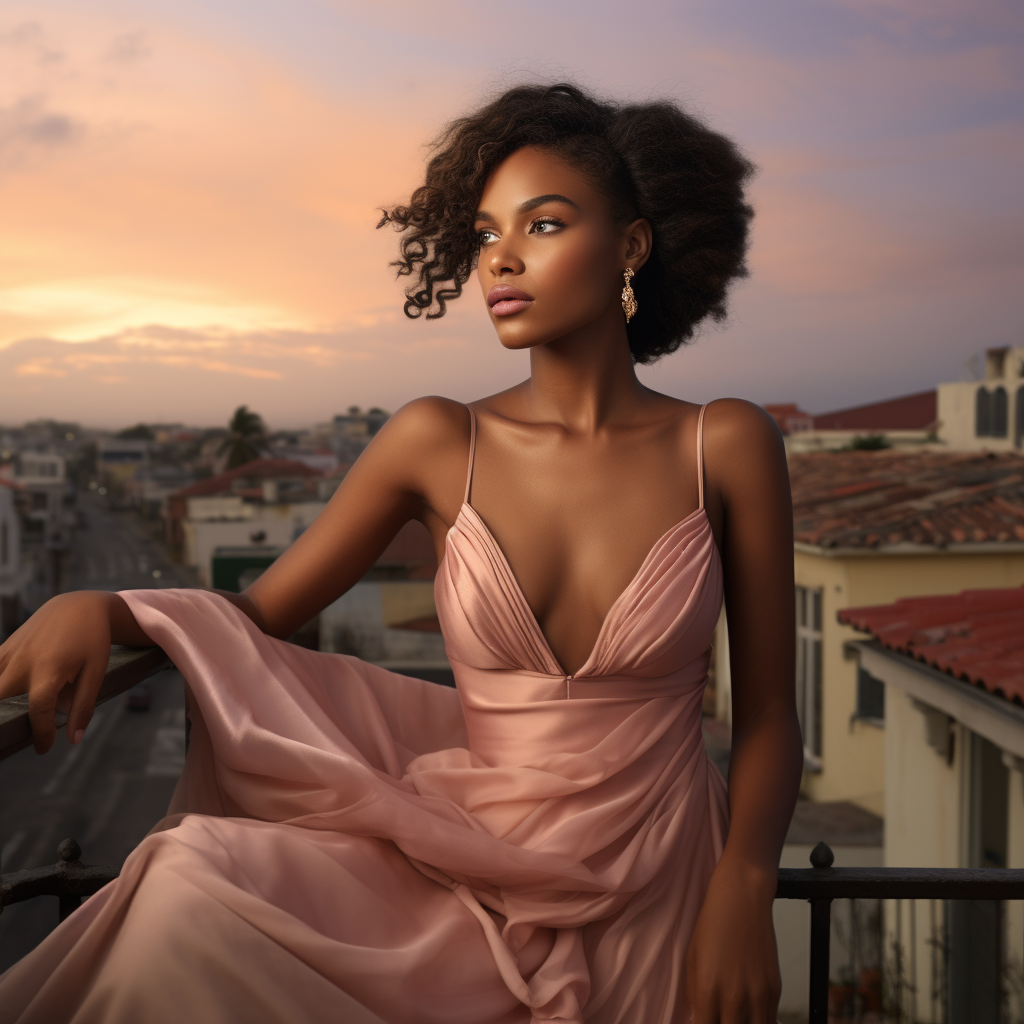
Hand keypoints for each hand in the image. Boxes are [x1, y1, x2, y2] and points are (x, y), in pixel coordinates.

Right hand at [0, 591, 115, 753]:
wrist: (77, 606)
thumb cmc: (91, 639)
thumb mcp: (96, 671)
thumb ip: (84, 706)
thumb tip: (73, 739)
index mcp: (49, 670)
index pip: (38, 711)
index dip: (41, 734)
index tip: (44, 748)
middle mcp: (22, 663)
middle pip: (0, 700)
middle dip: (2, 721)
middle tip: (12, 736)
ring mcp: (9, 655)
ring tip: (8, 719)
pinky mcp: (3, 650)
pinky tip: (6, 695)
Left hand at [686, 856, 780, 1022]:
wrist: (742, 898)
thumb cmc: (711, 925)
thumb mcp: (692, 959)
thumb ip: (696, 997)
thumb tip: (699, 1020)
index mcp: (708, 990)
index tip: (702, 1020)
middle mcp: (735, 998)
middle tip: (718, 1016)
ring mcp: (758, 995)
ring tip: (735, 1014)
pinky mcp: (775, 989)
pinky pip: (769, 1020)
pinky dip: (759, 1021)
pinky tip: (749, 1013)